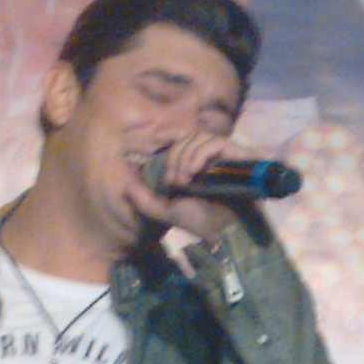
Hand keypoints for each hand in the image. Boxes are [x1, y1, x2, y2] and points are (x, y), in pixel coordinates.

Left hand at [122, 130, 264, 254]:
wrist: (229, 231)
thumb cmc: (202, 221)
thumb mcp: (167, 212)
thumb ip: (146, 201)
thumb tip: (126, 187)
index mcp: (195, 166)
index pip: (182, 137)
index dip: (169, 132)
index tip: (155, 137)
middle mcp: (210, 157)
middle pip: (186, 137)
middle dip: (173, 157)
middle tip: (173, 181)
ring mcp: (224, 155)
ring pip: (199, 136)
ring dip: (184, 156)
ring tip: (184, 180)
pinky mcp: (237, 155)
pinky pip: (215, 142)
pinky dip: (199, 153)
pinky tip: (194, 171)